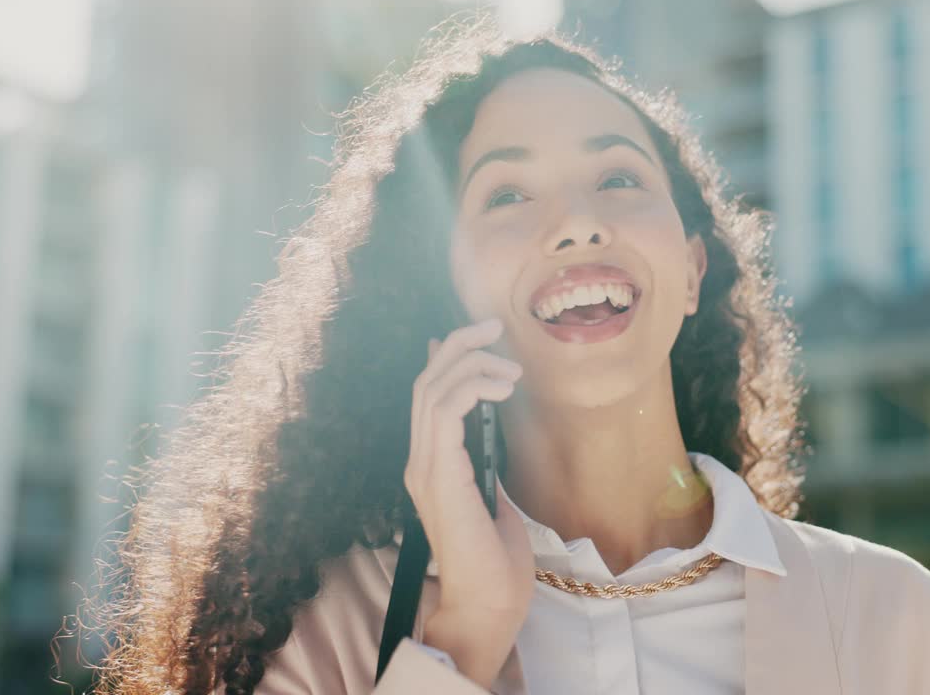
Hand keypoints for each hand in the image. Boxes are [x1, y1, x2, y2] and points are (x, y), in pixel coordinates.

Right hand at [406, 317, 533, 687]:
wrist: (488, 604)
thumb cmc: (496, 561)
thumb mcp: (494, 496)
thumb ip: (485, 461)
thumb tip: (488, 429)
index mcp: (431, 466)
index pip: (428, 397)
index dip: (444, 356)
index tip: (475, 333)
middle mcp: (419, 462)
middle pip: (426, 382)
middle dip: (458, 345)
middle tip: (494, 326)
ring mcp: (424, 468)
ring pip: (432, 389)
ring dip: (471, 363)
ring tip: (510, 366)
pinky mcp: (438, 475)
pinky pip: (444, 410)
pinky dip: (472, 386)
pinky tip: (501, 388)